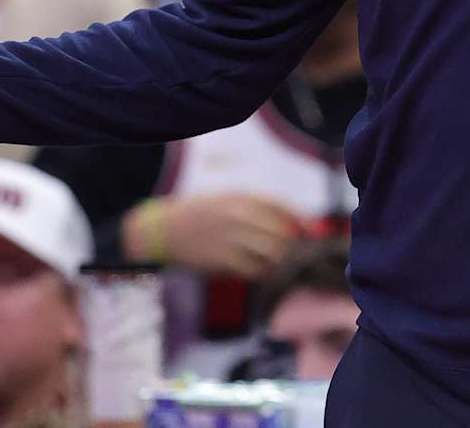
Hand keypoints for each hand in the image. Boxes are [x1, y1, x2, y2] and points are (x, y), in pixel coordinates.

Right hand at [125, 193, 301, 278]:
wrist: (162, 231)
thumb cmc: (196, 214)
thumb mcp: (224, 199)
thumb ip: (252, 206)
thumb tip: (287, 219)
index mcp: (239, 198)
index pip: (280, 206)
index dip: (298, 218)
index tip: (307, 229)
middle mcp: (238, 216)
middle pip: (281, 231)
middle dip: (290, 242)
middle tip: (292, 250)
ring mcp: (231, 238)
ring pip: (271, 252)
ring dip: (278, 259)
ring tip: (276, 262)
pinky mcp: (223, 260)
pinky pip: (254, 269)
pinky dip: (261, 272)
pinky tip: (258, 271)